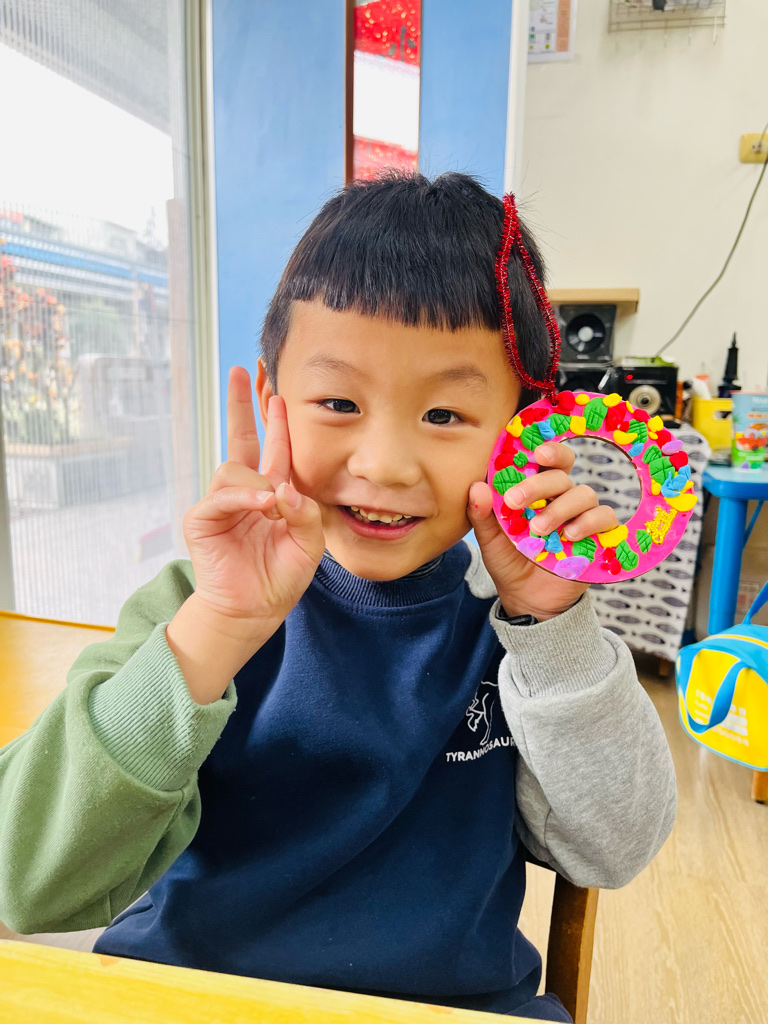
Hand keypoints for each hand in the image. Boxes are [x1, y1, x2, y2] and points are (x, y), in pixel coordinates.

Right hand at [182, 366, 324, 633]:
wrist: (255, 610)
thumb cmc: (281, 576)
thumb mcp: (308, 544)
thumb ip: (305, 513)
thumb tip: (284, 489)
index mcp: (271, 493)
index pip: (274, 450)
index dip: (276, 423)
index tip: (277, 394)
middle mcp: (245, 492)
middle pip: (240, 439)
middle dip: (240, 405)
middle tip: (239, 371)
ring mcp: (222, 503)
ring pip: (234, 468)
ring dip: (257, 481)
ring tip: (272, 506)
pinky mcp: (202, 519)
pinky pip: (221, 495)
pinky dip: (243, 497)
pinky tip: (262, 505)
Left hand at [467, 442, 618, 620]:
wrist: (527, 599)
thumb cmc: (510, 561)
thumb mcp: (490, 540)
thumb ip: (482, 514)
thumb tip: (476, 486)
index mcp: (539, 491)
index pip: (549, 461)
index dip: (548, 450)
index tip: (534, 453)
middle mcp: (563, 498)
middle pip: (562, 475)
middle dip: (538, 485)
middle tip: (515, 501)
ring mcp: (583, 515)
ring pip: (584, 494)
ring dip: (560, 508)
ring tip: (538, 530)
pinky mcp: (599, 536)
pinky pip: (605, 517)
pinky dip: (589, 522)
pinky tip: (570, 535)